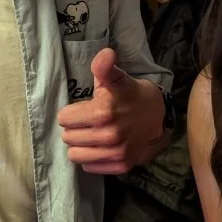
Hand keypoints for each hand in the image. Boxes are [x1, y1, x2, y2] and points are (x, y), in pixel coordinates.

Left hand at [58, 47, 165, 174]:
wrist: (157, 114)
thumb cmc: (129, 94)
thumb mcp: (116, 78)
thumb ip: (104, 67)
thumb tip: (105, 54)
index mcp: (103, 112)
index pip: (64, 119)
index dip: (71, 113)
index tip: (82, 110)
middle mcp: (109, 135)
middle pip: (68, 137)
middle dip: (74, 128)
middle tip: (87, 122)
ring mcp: (116, 153)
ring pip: (75, 155)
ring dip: (80, 145)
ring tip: (91, 135)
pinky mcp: (121, 165)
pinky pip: (89, 167)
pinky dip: (92, 158)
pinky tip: (100, 147)